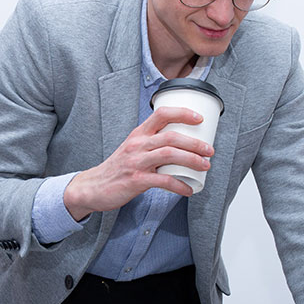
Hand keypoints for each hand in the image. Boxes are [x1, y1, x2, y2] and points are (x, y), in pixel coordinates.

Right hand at [63, 106, 214, 220]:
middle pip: (171, 137)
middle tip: (210, 150)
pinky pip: (163, 181)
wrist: (93, 187)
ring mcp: (136, 162)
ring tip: (205, 165)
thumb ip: (154, 143)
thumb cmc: (119, 168)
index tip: (200, 118)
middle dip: (195, 143)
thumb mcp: (134, 148)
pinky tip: (189, 190)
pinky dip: (179, 185)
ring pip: (169, 155)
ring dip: (192, 159)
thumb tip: (185, 144)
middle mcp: (138, 144)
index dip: (182, 113)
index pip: (161, 114)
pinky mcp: (136, 180)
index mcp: (139, 134)